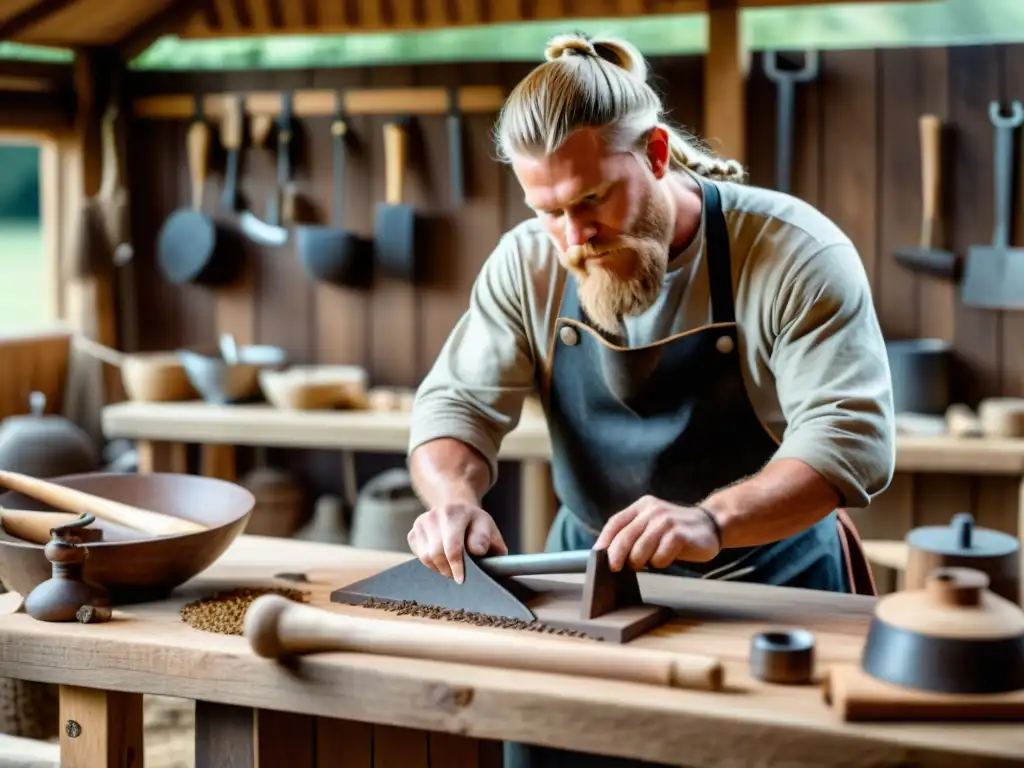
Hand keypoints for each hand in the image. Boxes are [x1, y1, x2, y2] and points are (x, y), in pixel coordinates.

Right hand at [407, 500, 507, 582]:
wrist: (457, 509)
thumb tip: (477, 551)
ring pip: (426, 557)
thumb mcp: (488, 529)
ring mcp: (422, 522)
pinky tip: (441, 561)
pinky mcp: (413, 532)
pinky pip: (419, 556)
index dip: (458, 566)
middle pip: (437, 553)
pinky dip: (430, 564)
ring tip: (450, 569)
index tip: (462, 579)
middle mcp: (436, 514)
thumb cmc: (475, 525)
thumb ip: (486, 540)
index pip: (453, 546)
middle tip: (457, 576)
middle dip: (448, 570)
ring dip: (439, 568)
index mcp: (457, 512)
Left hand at [593, 495, 721, 571]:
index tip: (597, 557)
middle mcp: (652, 511)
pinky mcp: (679, 534)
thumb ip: (633, 533)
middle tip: (615, 569)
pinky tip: (668, 557)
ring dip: (642, 562)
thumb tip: (609, 554)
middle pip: (624, 538)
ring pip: (640, 551)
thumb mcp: (651, 525)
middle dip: (616, 557)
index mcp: (642, 506)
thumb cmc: (675, 530)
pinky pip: (659, 558)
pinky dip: (660, 563)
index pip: (615, 523)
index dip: (604, 541)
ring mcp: (666, 521)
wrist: (711, 524)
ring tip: (651, 560)